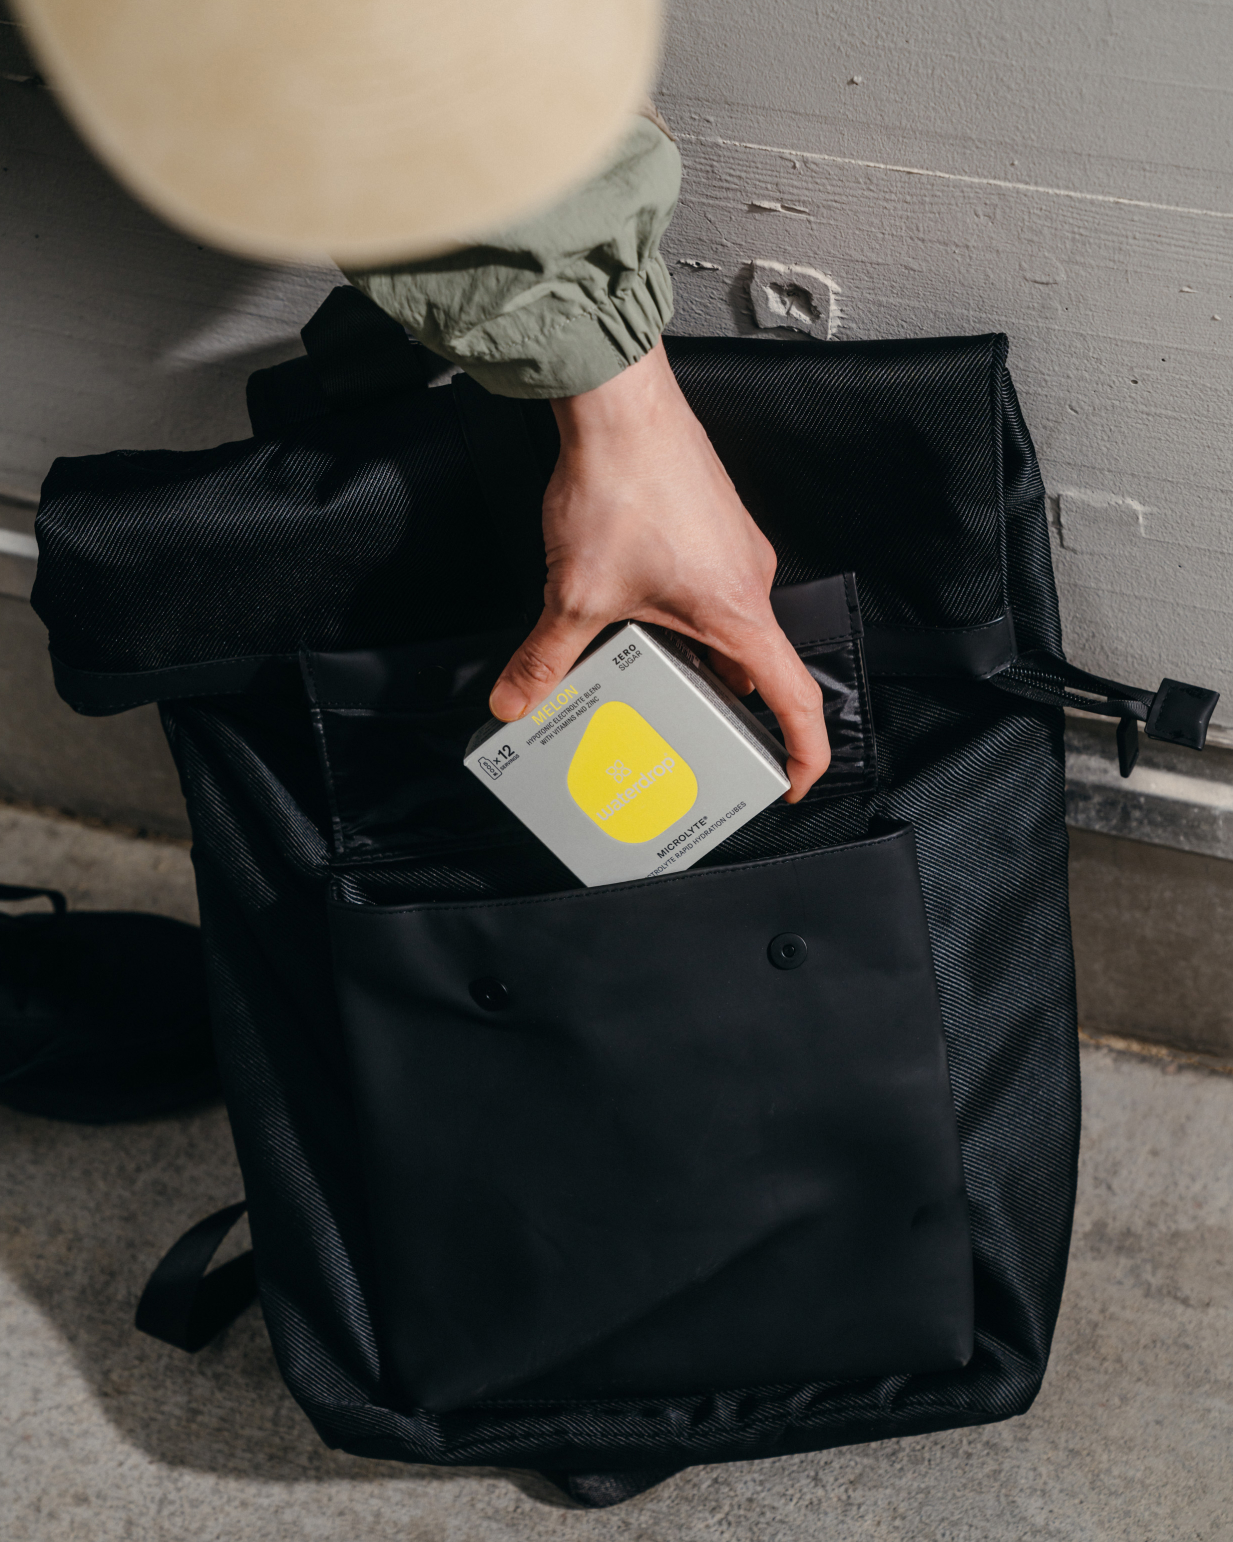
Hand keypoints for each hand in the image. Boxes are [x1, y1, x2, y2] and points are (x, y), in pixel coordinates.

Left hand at [488, 341, 829, 801]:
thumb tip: (518, 699)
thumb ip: (546, 658)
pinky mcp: (713, 524)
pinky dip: (682, 615)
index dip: (803, 751)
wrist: (620, 402)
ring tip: (640, 670)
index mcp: (739, 613)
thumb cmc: (622, 485)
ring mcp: (735, 549)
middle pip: (753, 667)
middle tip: (679, 731)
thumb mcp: (577, 593)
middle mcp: (750, 580)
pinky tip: (632, 612)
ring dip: (693, 655)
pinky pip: (710, 589)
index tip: (790, 782)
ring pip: (726, 625)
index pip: (796, 700)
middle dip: (717, 705)